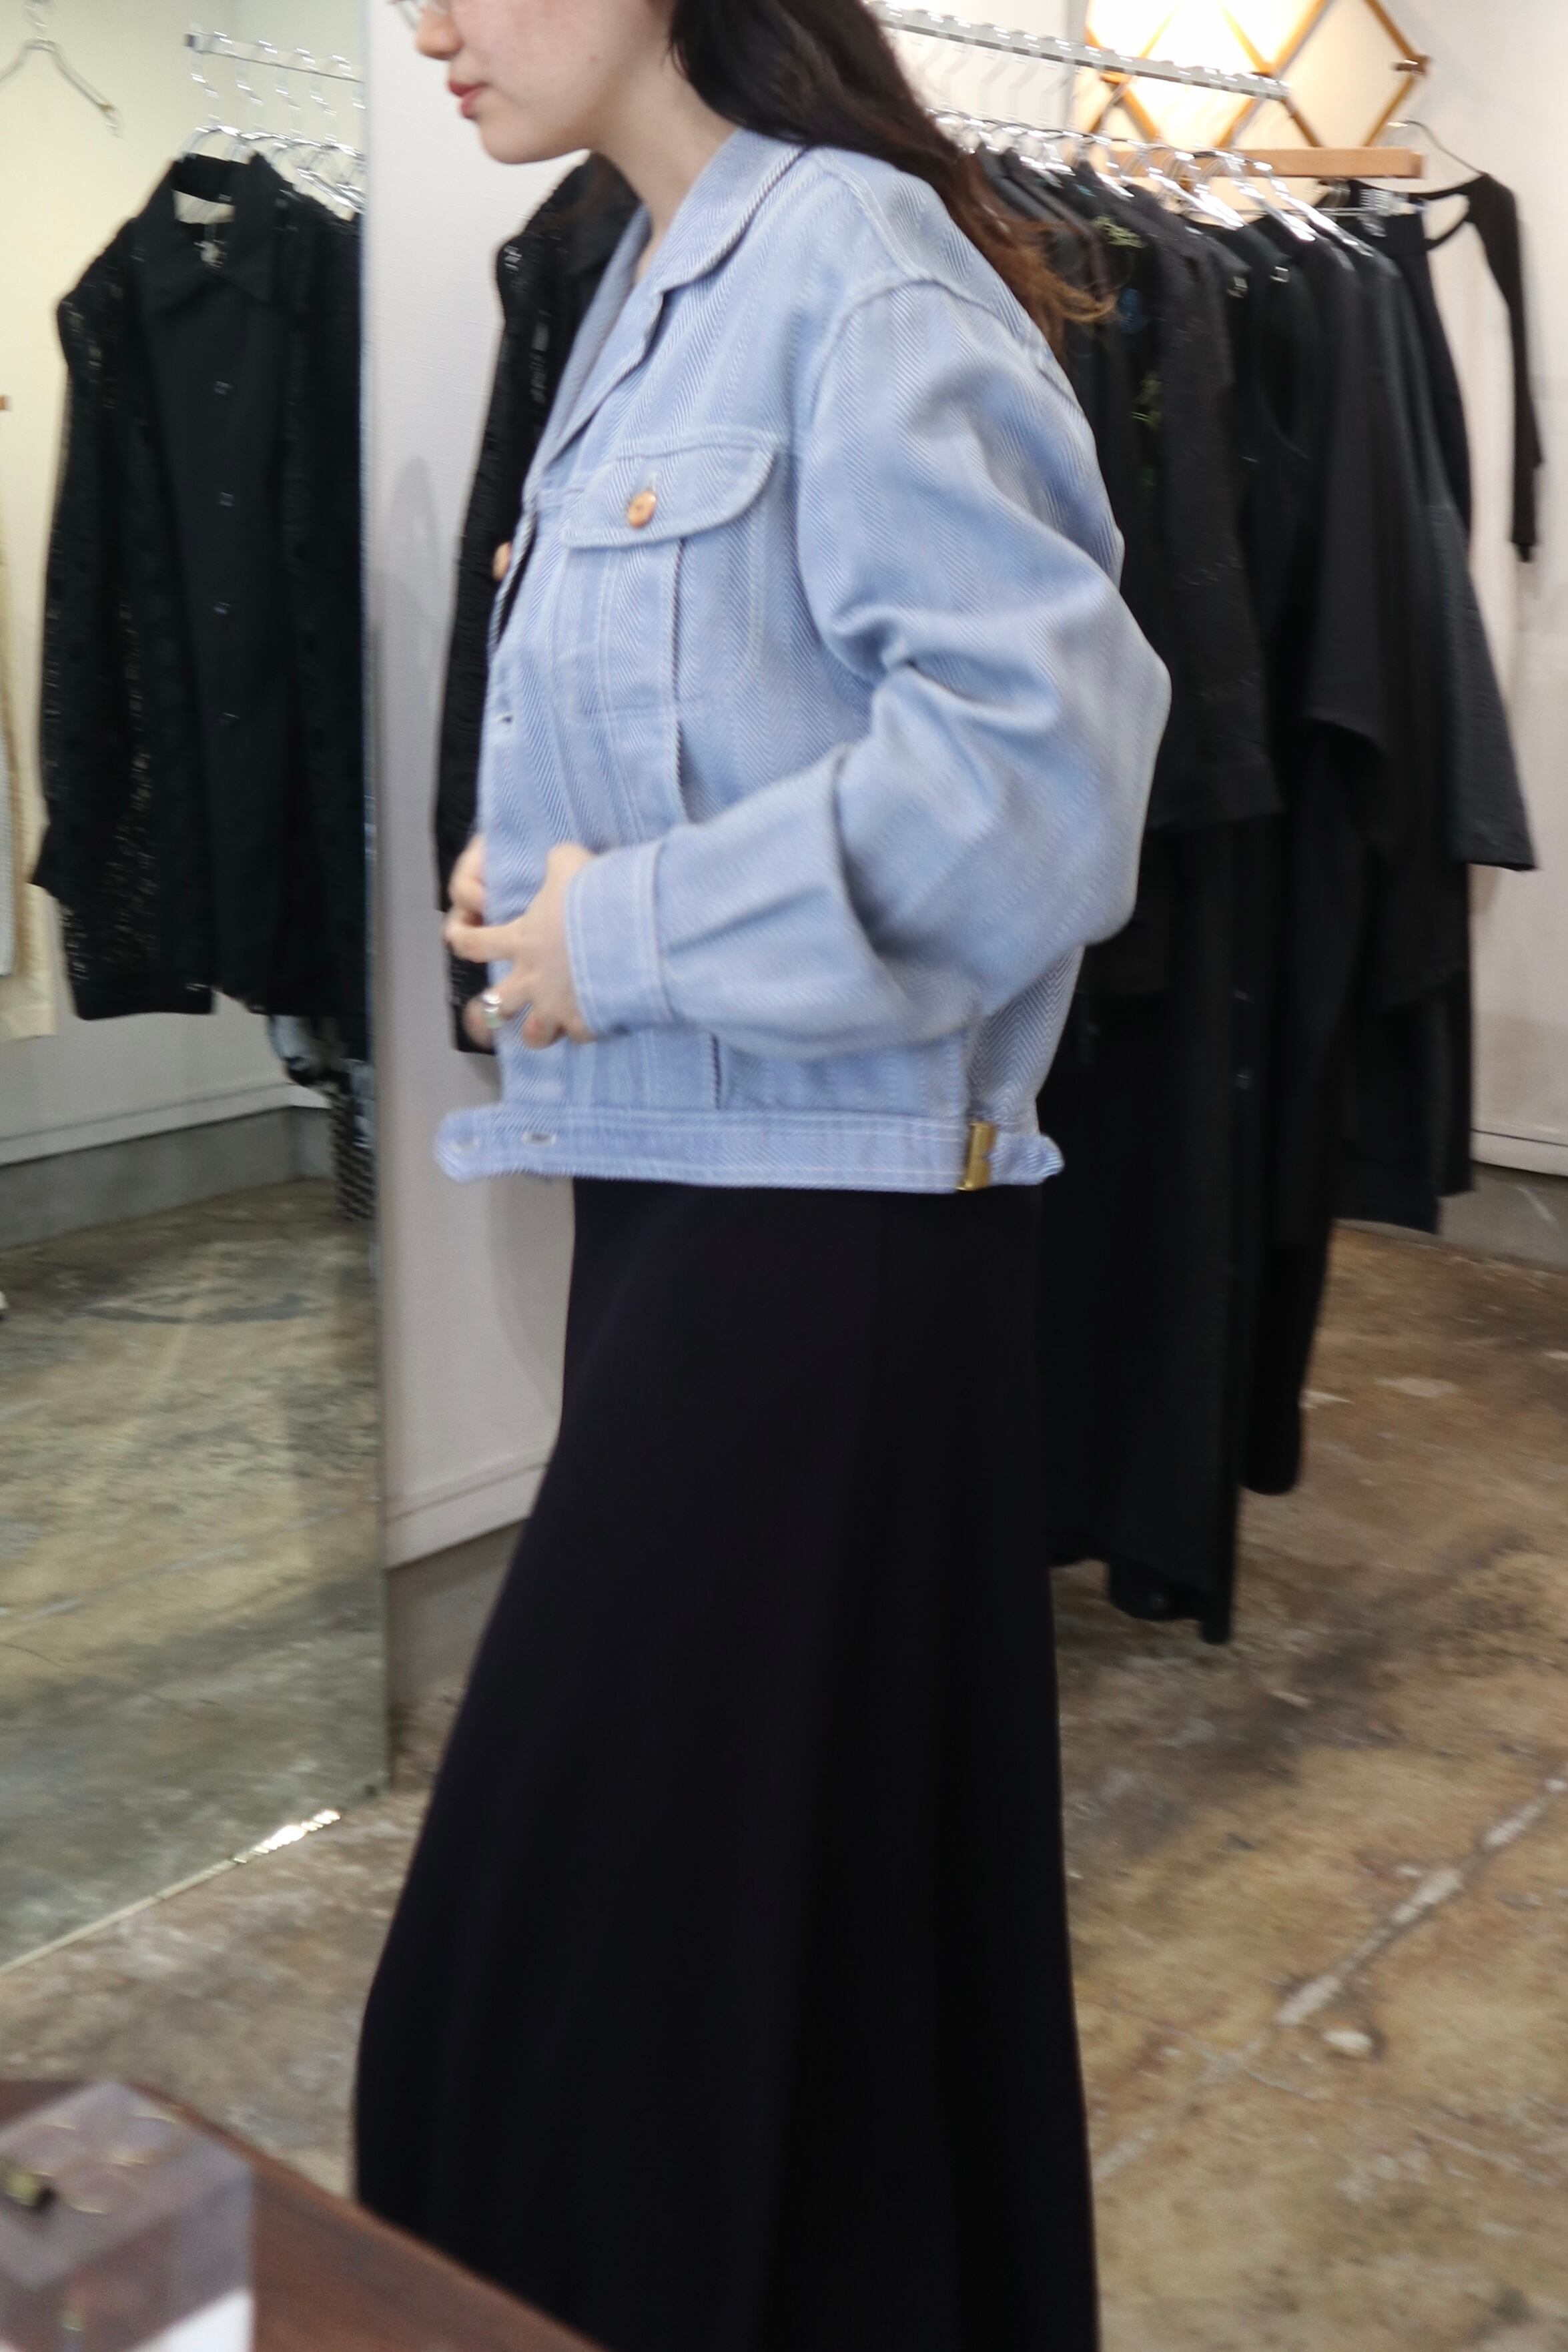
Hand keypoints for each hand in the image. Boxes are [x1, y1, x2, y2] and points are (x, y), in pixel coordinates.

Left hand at [445, 842, 596, 1049]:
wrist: (626, 934)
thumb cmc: (591, 898)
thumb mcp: (569, 864)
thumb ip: (557, 864)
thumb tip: (558, 858)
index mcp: (520, 941)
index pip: (473, 944)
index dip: (460, 940)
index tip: (455, 938)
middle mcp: (530, 980)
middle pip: (496, 1005)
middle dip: (495, 1009)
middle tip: (501, 1007)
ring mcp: (554, 1006)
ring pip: (533, 1035)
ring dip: (537, 1032)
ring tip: (547, 1029)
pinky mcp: (583, 1022)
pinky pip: (577, 1036)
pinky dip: (582, 1032)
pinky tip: (592, 1025)